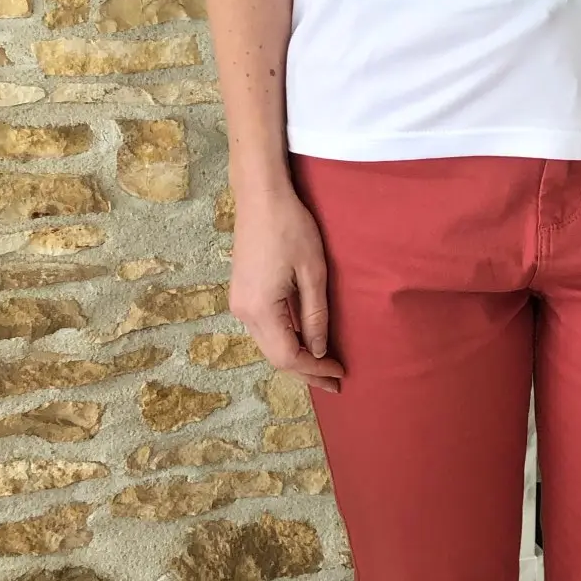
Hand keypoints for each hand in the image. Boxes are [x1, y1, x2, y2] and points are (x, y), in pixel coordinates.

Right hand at [227, 183, 344, 395]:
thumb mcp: (312, 273)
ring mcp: (240, 303)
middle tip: (335, 383)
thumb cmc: (290, 228)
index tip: (341, 373)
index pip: (288, 356)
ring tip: (323, 368)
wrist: (260, 197)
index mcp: (260, 309)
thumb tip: (319, 351)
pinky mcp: (242, 294)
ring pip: (268, 345)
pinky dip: (285, 341)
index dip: (315, 369)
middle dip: (306, 372)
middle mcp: (244, 312)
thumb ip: (316, 315)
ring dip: (295, 358)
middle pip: (275, 357)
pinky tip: (305, 342)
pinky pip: (264, 330)